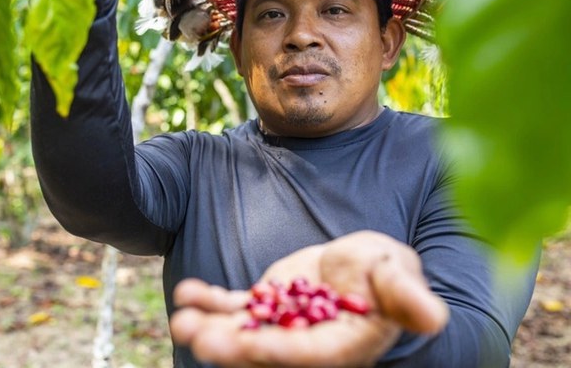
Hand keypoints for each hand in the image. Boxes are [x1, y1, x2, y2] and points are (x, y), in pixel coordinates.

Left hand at [169, 231, 448, 367]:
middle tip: (197, 337)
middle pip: (267, 349)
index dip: (279, 349)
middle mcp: (307, 342)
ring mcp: (281, 325)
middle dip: (232, 346)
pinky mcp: (266, 305)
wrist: (362, 261)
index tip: (248, 344)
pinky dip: (211, 301)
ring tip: (181, 320)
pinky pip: (235, 307)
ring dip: (212, 327)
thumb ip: (407, 294)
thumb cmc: (386, 267)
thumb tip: (434, 315)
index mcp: (343, 342)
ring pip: (243, 330)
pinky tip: (187, 294)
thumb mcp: (397, 272)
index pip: (310, 352)